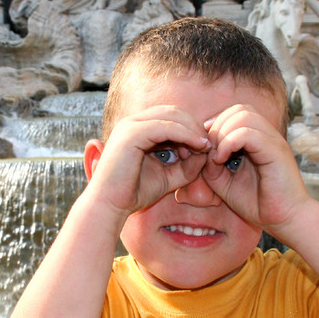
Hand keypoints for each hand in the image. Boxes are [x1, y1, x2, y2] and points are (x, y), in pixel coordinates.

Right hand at [85, 105, 210, 218]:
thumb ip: (186, 166)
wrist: (110, 205)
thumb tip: (206, 154)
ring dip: (192, 130)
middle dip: (194, 126)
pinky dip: (185, 134)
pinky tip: (197, 146)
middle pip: (173, 112)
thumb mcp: (168, 177)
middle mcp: (133, 122)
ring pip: (171, 116)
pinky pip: (165, 126)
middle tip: (208, 145)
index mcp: (138, 129)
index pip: (171, 117)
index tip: (205, 147)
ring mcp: (130, 125)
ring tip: (204, 147)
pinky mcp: (131, 133)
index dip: (191, 128)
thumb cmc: (134, 193)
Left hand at [200, 104, 308, 233]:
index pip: (236, 113)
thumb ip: (211, 166)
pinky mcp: (276, 150)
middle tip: (210, 152)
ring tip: (216, 156)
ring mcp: (273, 140)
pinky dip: (229, 142)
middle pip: (239, 109)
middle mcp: (267, 135)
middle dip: (217, 126)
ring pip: (243, 115)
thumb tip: (203, 152)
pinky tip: (222, 159)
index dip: (216, 125)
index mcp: (258, 139)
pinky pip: (248, 133)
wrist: (284, 220)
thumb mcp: (225, 183)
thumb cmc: (258, 203)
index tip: (206, 148)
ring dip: (222, 133)